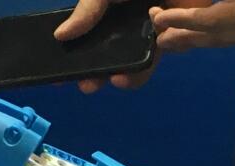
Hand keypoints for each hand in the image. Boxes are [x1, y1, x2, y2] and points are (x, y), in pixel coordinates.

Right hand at [54, 0, 211, 92]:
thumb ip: (86, 11)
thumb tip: (61, 35)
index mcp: (108, 14)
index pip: (88, 42)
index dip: (75, 60)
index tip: (58, 78)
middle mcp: (129, 27)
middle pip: (113, 59)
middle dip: (99, 75)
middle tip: (87, 85)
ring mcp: (152, 33)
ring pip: (140, 62)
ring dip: (129, 76)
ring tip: (117, 80)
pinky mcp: (177, 35)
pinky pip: (167, 51)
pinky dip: (159, 54)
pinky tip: (155, 42)